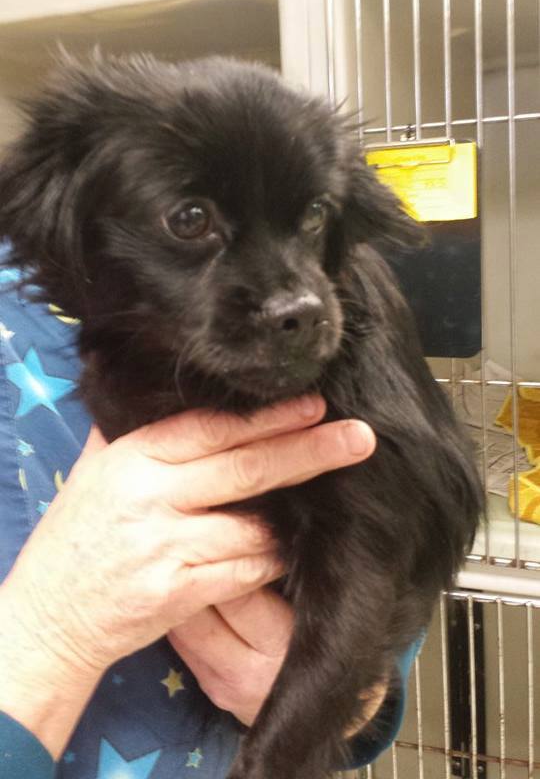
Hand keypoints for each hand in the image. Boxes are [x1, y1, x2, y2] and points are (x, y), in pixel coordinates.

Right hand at [0, 398, 375, 757]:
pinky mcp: (179, 594)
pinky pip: (246, 573)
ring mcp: (166, 547)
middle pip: (247, 470)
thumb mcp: (95, 469)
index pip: (212, 428)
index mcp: (134, 458)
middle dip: (309, 452)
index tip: (315, 403)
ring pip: (254, 528)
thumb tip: (162, 389)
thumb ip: (133, 430)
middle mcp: (152, 497)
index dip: (268, 416)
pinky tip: (285, 553)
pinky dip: (270, 562)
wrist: (52, 614)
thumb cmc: (77, 535)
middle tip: (359, 438)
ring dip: (293, 519)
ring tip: (328, 504)